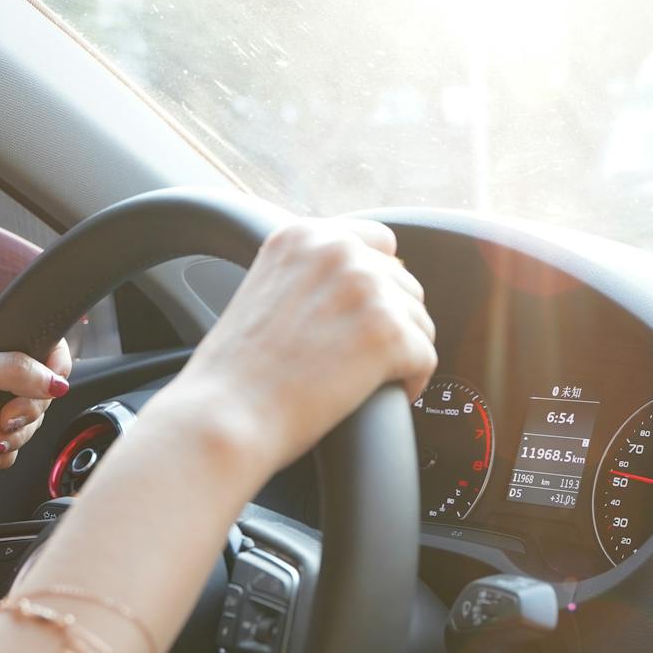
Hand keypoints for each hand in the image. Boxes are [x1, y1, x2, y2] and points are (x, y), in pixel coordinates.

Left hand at [0, 309, 72, 496]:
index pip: (34, 338)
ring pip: (25, 414)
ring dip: (15, 434)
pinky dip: (4, 449)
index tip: (49, 388)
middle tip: (7, 421)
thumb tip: (56, 382)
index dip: (50, 365)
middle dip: (27, 410)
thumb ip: (12, 371)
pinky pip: (9, 437)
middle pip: (35, 383)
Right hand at [151, 217, 436, 480]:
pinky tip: (385, 394)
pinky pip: (427, 357)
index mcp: (304, 236)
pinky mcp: (388, 332)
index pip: (378, 242)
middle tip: (362, 360)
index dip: (380, 283)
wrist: (225, 416)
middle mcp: (338, 251)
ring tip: (369, 379)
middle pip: (404, 284)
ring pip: (419, 321)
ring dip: (402, 353)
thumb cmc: (237, 372)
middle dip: (391, 323)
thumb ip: (310, 276)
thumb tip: (359, 282)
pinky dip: (412, 381)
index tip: (369, 314)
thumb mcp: (264, 291)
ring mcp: (366, 288)